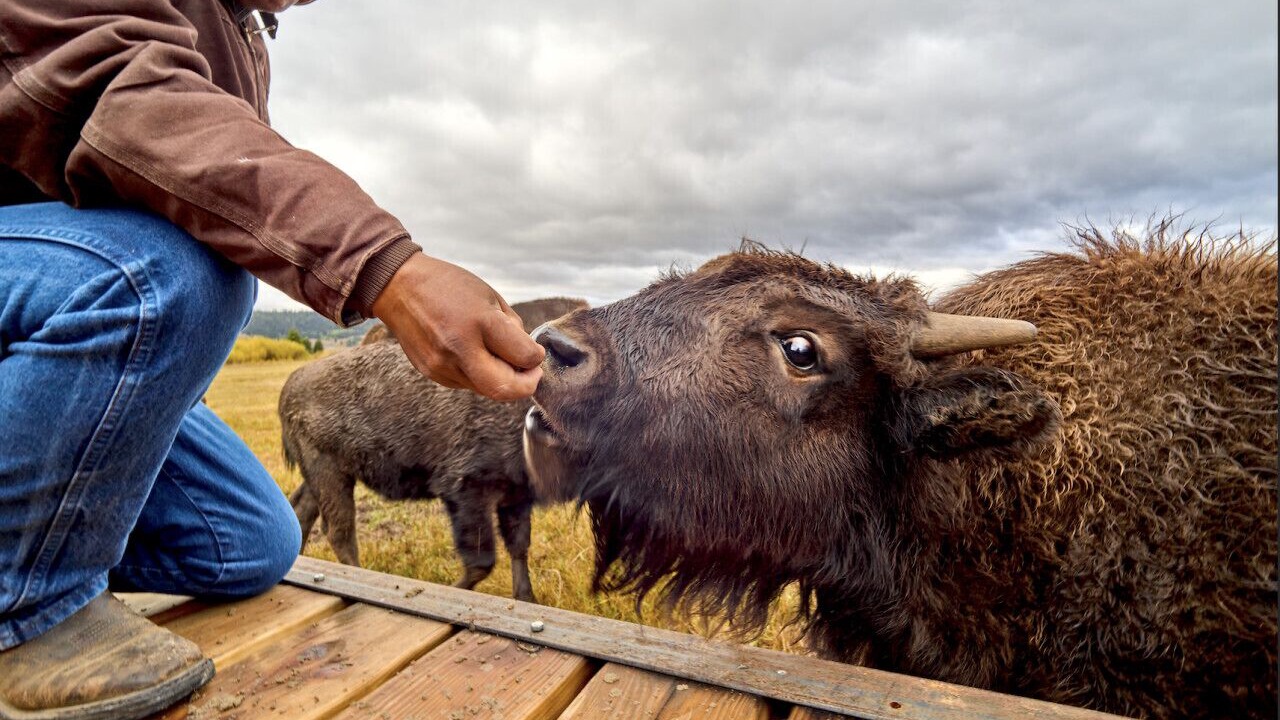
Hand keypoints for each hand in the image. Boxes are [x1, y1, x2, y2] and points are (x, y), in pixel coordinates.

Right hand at [371, 253, 543, 400]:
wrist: (398, 287)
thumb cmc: (449, 286)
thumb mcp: (489, 296)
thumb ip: (511, 327)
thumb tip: (528, 356)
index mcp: (480, 322)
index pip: (523, 357)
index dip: (536, 358)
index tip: (535, 353)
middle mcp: (460, 349)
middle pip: (504, 390)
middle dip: (525, 385)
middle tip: (530, 373)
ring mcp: (443, 365)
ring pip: (486, 390)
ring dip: (501, 379)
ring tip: (498, 357)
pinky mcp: (432, 373)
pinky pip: (467, 384)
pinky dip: (479, 375)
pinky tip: (473, 354)